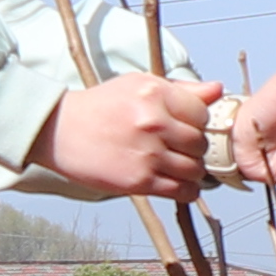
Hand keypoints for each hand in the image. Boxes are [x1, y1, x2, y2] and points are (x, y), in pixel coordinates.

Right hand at [34, 70, 225, 195]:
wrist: (59, 130)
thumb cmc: (99, 106)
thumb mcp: (138, 84)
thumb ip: (180, 89)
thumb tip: (216, 90)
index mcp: (155, 94)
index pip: (202, 113)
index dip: (199, 123)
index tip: (190, 128)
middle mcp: (154, 123)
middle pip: (200, 143)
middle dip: (196, 149)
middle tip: (184, 150)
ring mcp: (147, 154)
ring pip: (194, 169)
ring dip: (192, 171)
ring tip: (179, 166)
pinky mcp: (139, 181)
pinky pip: (180, 191)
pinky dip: (186, 191)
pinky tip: (179, 184)